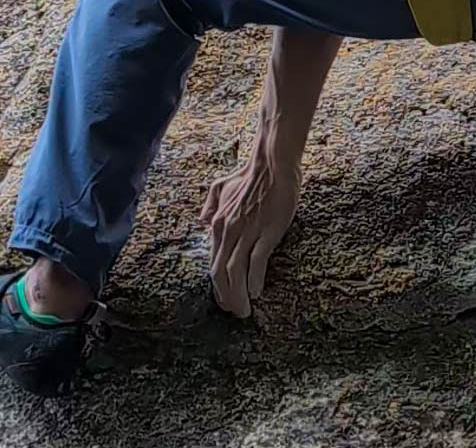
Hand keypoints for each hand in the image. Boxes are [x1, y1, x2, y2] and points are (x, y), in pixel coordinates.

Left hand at [201, 152, 299, 316]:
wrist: (272, 164)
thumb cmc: (250, 175)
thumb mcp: (221, 187)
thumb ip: (210, 205)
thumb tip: (202, 221)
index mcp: (218, 224)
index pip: (213, 262)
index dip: (217, 285)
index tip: (224, 299)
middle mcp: (229, 231)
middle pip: (220, 272)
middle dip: (225, 296)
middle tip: (234, 312)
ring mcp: (247, 232)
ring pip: (236, 271)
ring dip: (238, 294)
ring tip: (244, 310)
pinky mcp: (266, 232)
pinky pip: (256, 261)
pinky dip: (254, 280)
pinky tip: (256, 293)